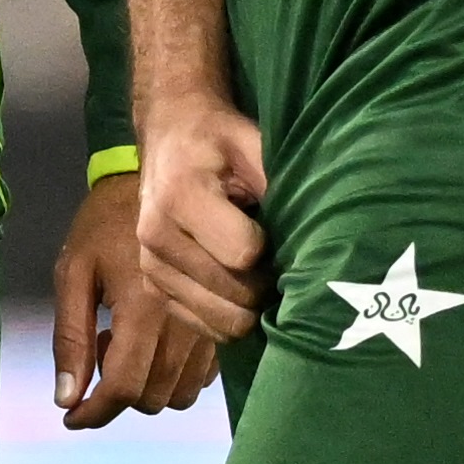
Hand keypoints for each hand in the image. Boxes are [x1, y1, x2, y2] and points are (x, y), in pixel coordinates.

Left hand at [47, 165, 213, 423]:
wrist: (162, 182)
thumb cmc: (106, 223)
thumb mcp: (74, 272)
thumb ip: (70, 338)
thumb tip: (67, 398)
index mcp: (145, 308)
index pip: (125, 386)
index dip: (95, 412)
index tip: (72, 416)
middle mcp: (185, 323)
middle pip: (152, 397)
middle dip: (118, 393)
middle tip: (99, 350)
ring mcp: (210, 325)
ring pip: (179, 393)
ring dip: (146, 385)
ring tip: (125, 342)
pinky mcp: (223, 323)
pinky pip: (201, 376)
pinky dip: (173, 375)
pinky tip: (154, 341)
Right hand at [133, 100, 273, 360]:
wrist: (168, 138)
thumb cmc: (217, 140)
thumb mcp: (252, 144)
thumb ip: (276, 184)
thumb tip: (313, 233)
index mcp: (181, 195)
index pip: (243, 254)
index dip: (271, 250)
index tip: (276, 233)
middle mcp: (157, 236)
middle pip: (233, 295)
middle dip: (264, 285)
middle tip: (276, 261)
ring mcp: (150, 266)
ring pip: (219, 319)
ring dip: (246, 305)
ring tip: (255, 274)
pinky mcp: (151, 287)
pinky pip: (201, 325)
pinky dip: (225, 313)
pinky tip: (234, 286)